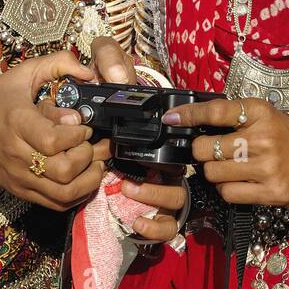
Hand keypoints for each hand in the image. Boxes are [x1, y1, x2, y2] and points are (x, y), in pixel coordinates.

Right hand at [0, 51, 105, 210]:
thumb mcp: (22, 73)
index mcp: (18, 122)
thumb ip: (57, 63)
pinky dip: (78, 193)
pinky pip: (57, 203)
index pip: (53, 141)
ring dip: (88, 179)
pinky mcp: (22, 190)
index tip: (84, 125)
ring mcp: (20, 176)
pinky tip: (83, 176)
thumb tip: (89, 72)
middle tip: (93, 143)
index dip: (78, 135)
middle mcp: (18, 154)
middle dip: (88, 157)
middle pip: (63, 170)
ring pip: (64, 193)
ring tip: (96, 162)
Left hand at [85, 36, 186, 240]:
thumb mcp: (108, 71)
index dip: (186, 132)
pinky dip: (156, 229)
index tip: (159, 136)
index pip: (190, 134)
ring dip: (154, 201)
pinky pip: (169, 227)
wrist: (98, 123)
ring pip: (177, 202)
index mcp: (167, 132)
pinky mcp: (158, 211)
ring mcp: (166, 187)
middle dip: (158, 186)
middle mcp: (171, 161)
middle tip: (127, 180)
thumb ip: (110, 60)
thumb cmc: (111, 101)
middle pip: (183, 177)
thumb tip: (117, 74)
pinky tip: (136, 223)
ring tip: (126, 192)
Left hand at [164, 98, 288, 209]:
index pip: (215, 110)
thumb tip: (194, 126)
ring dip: (216, 174)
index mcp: (260, 111)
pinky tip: (244, 184)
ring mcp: (268, 166)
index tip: (170, 118)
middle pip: (206, 149)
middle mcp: (263, 136)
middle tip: (213, 154)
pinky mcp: (273, 192)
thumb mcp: (270, 119)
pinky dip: (230, 191)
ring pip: (214, 174)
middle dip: (203, 154)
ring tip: (232, 170)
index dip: (188, 115)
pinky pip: (230, 194)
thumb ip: (238, 120)